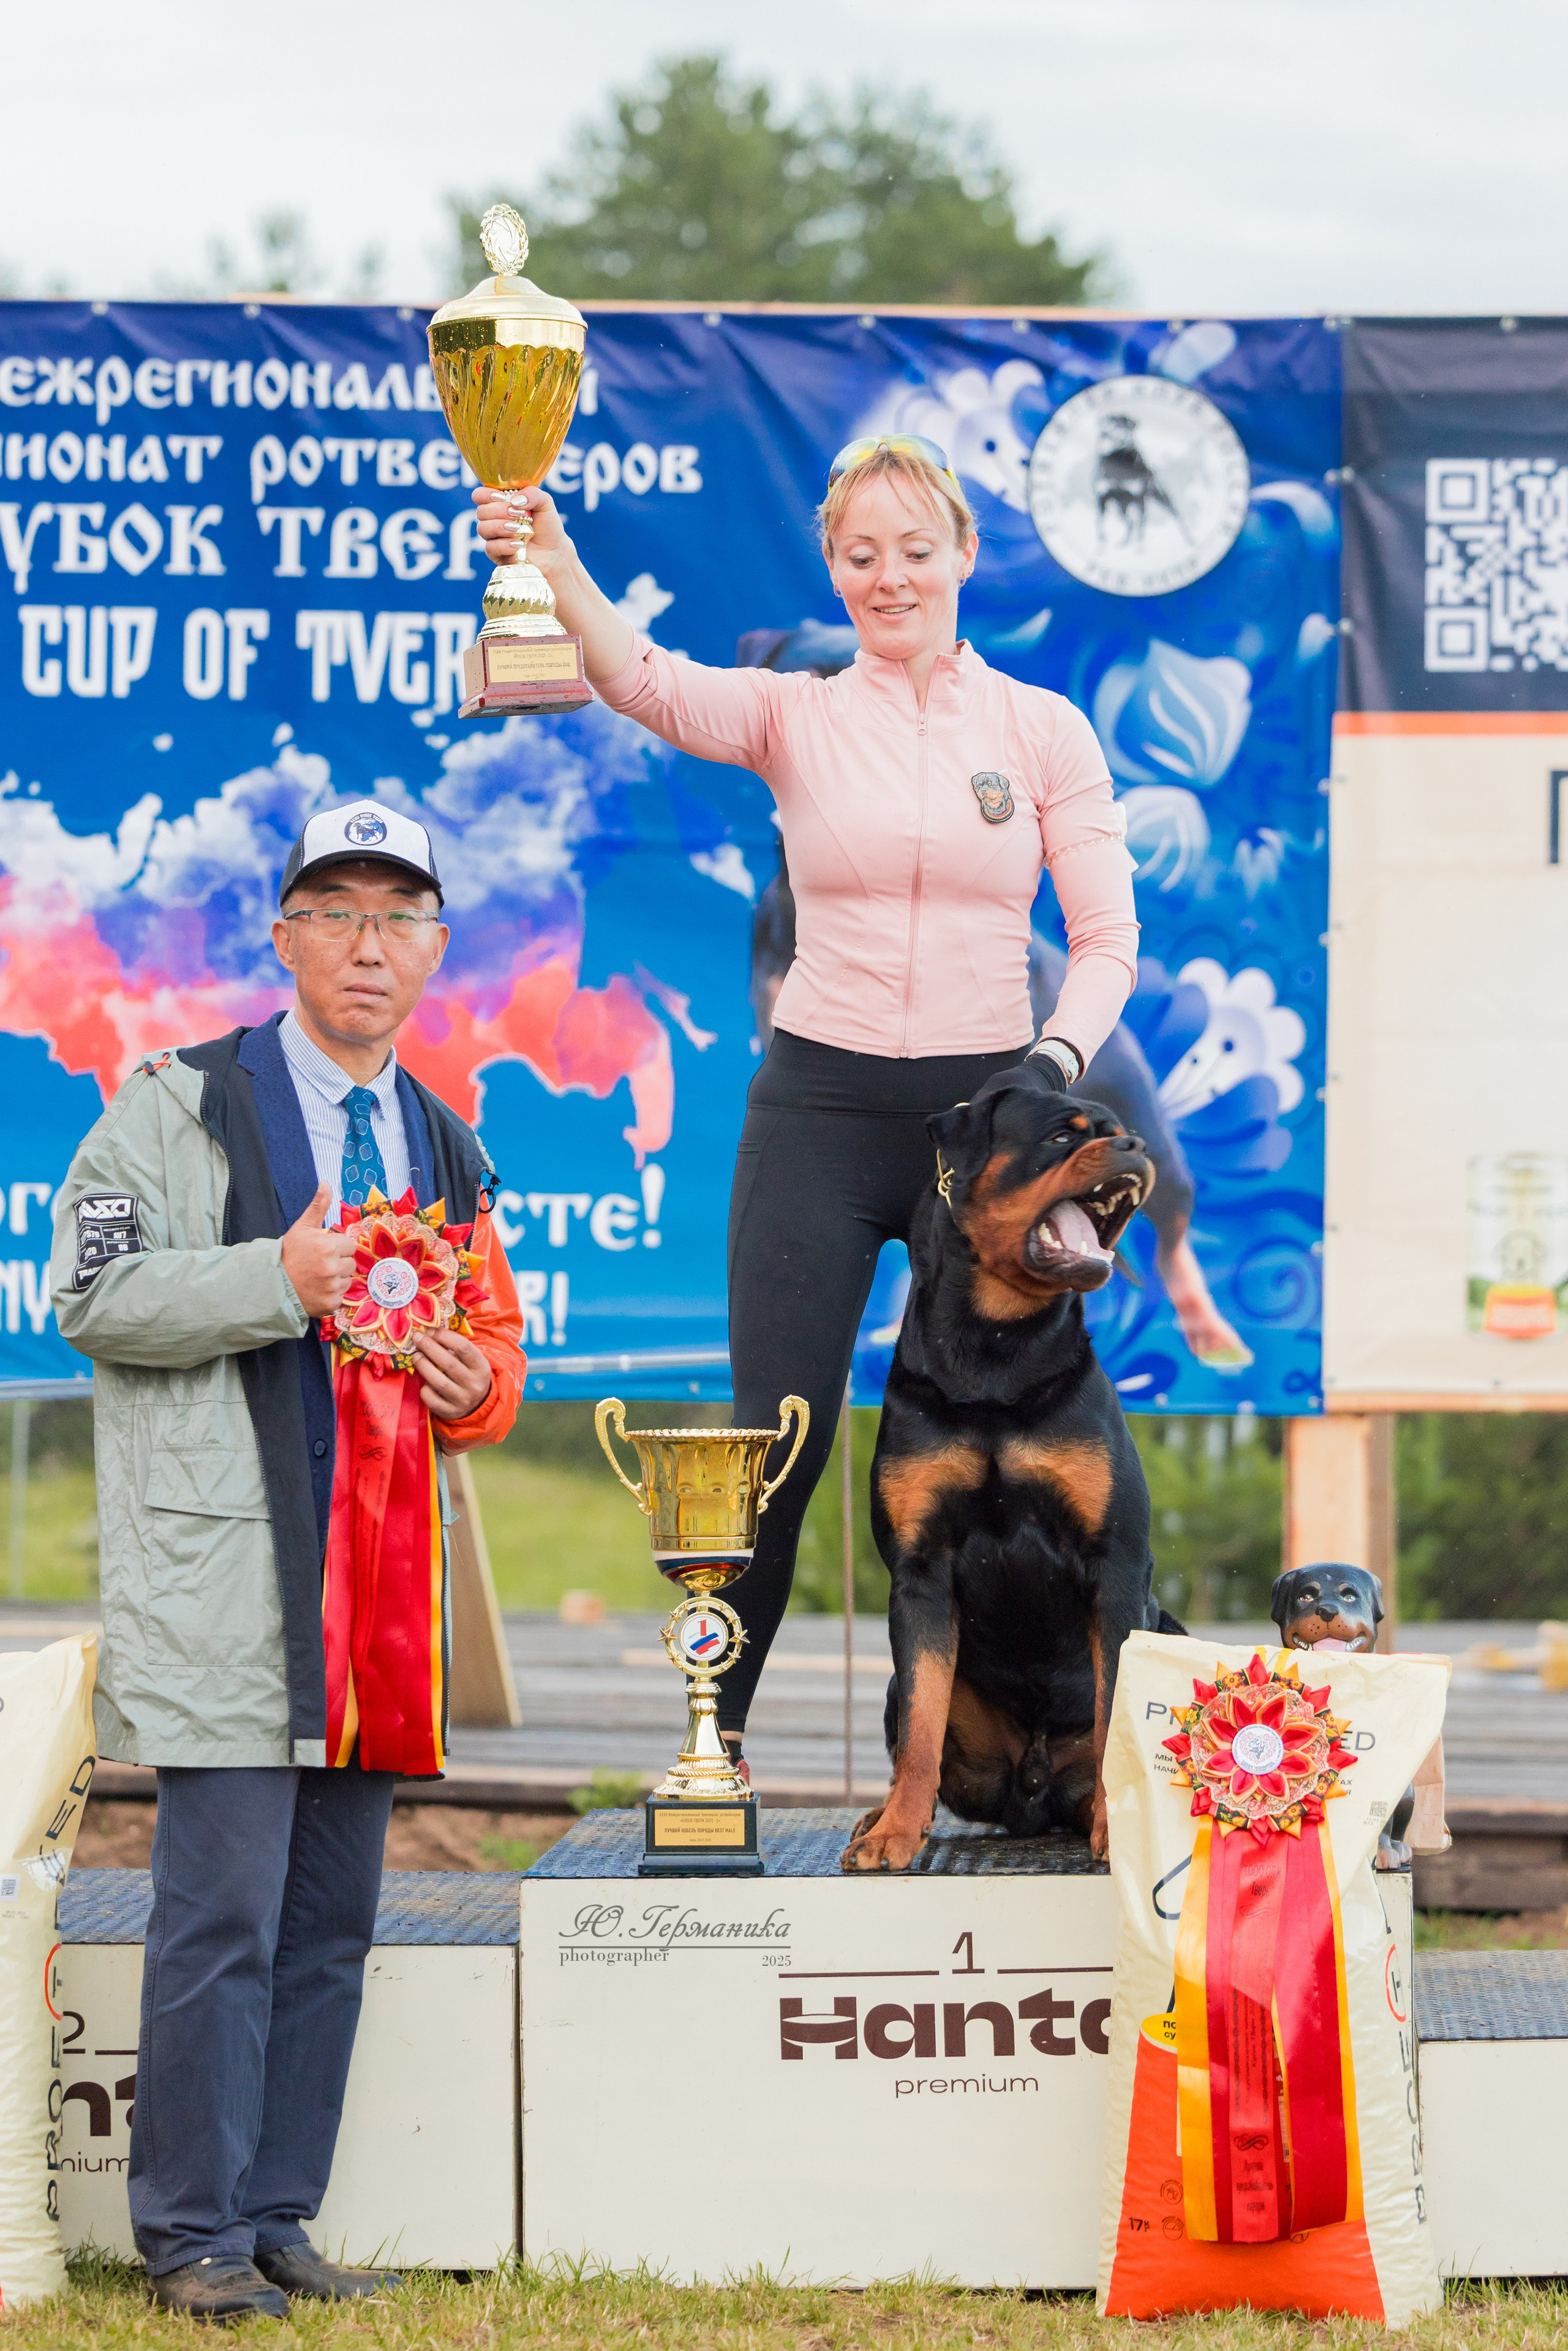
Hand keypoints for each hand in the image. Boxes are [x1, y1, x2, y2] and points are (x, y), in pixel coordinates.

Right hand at [280, 1182, 357, 1316]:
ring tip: (317, 1277)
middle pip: (350, 1263)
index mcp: (329, 1246)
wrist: (271, 1283)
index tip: (322, 1251)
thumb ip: (318, 1206)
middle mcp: (333, 1267)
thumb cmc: (288, 1253)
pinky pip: (341, 1296)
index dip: (337, 1247)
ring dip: (336, 1279)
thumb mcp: (302, 1227)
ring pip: (347, 1280)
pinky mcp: (330, 1304)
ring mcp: (332, 1287)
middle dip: (338, 1263)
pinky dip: (331, 1294)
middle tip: (319, 1264)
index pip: (349, 1246)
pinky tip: (317, 1290)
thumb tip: (326, 1183)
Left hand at [411, 1324, 492, 1422]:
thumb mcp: (471, 1360)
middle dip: (429, 1348)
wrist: (478, 1403)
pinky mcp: (450, 1411)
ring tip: (416, 1356)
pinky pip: (433, 1400)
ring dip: (424, 1366)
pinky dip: (425, 1389)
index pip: (463, 1347)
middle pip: (449, 1363)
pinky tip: (423, 1382)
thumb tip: (429, 1332)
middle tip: (417, 1338)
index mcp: (481, 1367)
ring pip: (440, 1382)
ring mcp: (462, 1400)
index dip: (444, 1336)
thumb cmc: (468, 1373)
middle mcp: (474, 1384)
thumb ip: (455, 1347)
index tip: (430, 1330)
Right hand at [472, 481, 569, 574]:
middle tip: (518, 514)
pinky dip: (504, 544)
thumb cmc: (547, 526)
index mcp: (501, 503)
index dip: (485, 494)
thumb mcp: (544, 503)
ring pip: (482, 529)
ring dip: (500, 526)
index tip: (501, 497)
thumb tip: (514, 500)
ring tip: (518, 528)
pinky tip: (518, 544)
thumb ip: (532, 493)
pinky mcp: (497, 554)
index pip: (479, 495)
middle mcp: (494, 519)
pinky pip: (490, 548)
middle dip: (499, 511)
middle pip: (481, 511)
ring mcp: (494, 537)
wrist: (555, 552)